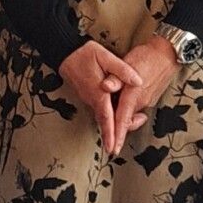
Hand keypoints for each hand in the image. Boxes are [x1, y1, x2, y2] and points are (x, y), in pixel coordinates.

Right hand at [58, 38, 143, 155]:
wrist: (65, 52)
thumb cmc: (84, 53)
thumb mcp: (105, 56)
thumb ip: (122, 70)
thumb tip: (137, 81)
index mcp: (98, 92)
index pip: (107, 116)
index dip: (111, 133)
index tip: (112, 147)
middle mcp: (92, 98)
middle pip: (104, 121)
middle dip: (109, 136)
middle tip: (114, 149)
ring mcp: (88, 97)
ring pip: (101, 116)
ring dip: (108, 128)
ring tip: (115, 139)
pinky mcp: (88, 95)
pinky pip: (99, 110)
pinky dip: (106, 118)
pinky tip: (111, 120)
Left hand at [109, 29, 179, 151]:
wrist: (168, 53)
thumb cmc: (146, 57)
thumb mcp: (127, 64)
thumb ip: (115, 78)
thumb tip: (104, 87)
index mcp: (133, 95)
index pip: (122, 120)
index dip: (116, 136)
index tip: (112, 150)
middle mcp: (141, 102)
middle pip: (125, 120)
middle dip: (116, 128)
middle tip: (107, 134)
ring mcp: (147, 101)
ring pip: (130, 114)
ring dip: (122, 116)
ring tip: (112, 111)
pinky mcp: (151, 98)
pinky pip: (136, 107)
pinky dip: (128, 108)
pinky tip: (123, 100)